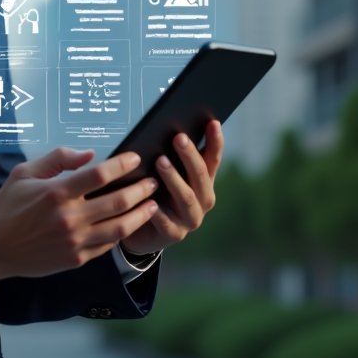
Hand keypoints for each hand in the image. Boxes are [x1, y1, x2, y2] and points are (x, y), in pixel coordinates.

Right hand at [0, 147, 160, 283]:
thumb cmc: (9, 206)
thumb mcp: (25, 172)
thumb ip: (58, 158)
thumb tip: (90, 154)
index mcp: (56, 193)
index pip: (99, 175)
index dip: (122, 165)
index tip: (135, 158)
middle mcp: (69, 218)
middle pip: (118, 201)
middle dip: (141, 189)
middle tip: (153, 181)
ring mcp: (75, 241)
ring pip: (120, 227)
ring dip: (141, 214)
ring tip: (153, 204)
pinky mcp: (76, 258)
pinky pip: (108, 244)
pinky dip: (123, 232)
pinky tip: (130, 223)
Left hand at [121, 120, 222, 257]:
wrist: (142, 231)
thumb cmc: (154, 192)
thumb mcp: (164, 173)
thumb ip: (170, 156)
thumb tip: (164, 126)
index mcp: (203, 182)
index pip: (212, 159)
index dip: (215, 142)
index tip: (212, 122)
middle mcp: (203, 200)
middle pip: (200, 176)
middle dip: (190, 156)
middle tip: (178, 137)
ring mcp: (190, 219)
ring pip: (186, 197)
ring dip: (174, 178)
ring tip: (160, 161)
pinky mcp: (173, 235)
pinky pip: (166, 222)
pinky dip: (158, 212)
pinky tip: (150, 201)